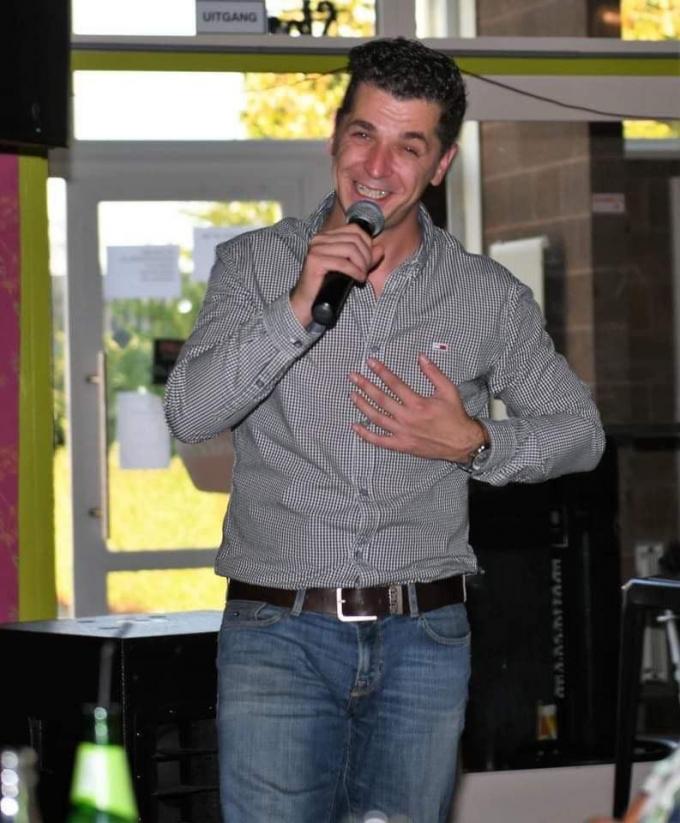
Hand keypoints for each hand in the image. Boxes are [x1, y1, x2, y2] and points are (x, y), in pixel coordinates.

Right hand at [290, 224, 383, 327]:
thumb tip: (380, 249)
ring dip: (362, 264)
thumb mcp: (351, 268)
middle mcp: (319, 239)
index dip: (367, 244)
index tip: (368, 261)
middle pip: (355, 239)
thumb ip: (365, 258)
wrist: (308, 302)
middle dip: (366, 256)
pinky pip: (343, 263)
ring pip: (350, 249)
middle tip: (366, 271)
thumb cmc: (327, 286)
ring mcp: (316, 248)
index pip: (355, 229)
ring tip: (362, 276)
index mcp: (326, 236)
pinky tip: (358, 279)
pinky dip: (355, 271)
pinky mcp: (315, 261)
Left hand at [348, 354, 486, 462]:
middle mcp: (407, 418)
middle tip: (354, 377)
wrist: (461, 443)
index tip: (370, 363)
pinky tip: (356, 426)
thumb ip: (434, 373)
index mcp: (418, 404)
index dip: (380, 371)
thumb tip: (421, 358)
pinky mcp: (402, 445)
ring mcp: (402, 433)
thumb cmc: (455, 417)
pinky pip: (379, 441)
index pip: (394, 384)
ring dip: (362, 406)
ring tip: (352, 395)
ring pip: (376, 418)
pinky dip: (366, 435)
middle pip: (381, 399)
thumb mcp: (448, 390)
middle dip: (365, 385)